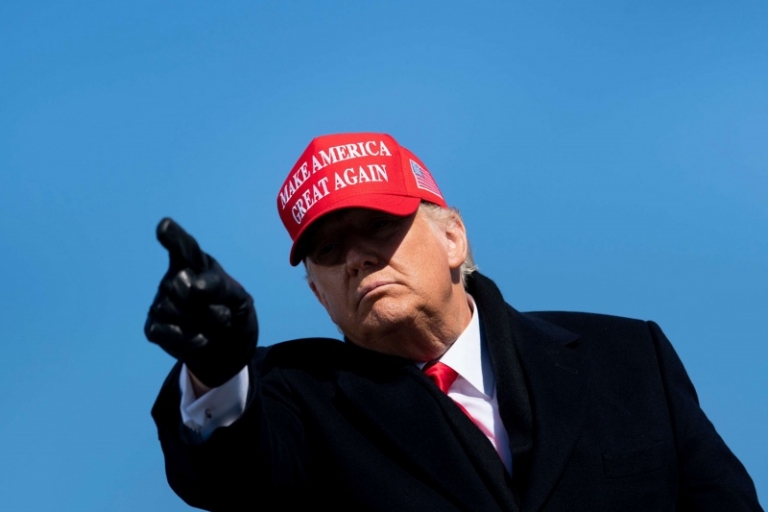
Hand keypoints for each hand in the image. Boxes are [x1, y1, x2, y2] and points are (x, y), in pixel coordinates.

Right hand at [144, 218, 257, 387]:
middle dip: (204, 302)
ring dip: (199, 321)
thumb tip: (193, 286)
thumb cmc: (234, 313)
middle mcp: (174, 277)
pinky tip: (202, 338)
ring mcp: (161, 301)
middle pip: (179, 283)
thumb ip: (222, 287)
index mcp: (197, 264)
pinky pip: (165, 331)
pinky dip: (187, 338)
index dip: (174, 236)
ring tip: (213, 325)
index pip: (184, 247)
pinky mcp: (154, 326)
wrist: (229, 347)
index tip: (164, 226)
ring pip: (171, 308)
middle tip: (224, 313)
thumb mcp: (241, 300)